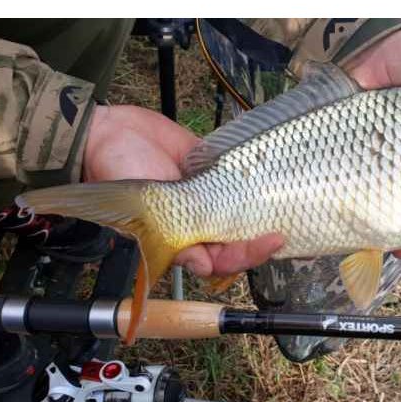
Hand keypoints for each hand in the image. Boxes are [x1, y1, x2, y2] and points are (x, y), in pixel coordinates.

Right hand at [83, 105, 283, 277]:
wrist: (113, 134)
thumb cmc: (121, 178)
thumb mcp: (148, 216)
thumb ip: (177, 244)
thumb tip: (205, 267)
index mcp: (187, 240)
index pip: (225, 258)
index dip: (249, 254)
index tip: (272, 241)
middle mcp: (202, 220)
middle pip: (241, 237)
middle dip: (263, 237)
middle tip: (284, 228)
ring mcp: (212, 193)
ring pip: (246, 209)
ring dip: (265, 209)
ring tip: (288, 203)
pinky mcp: (215, 166)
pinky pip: (241, 174)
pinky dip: (257, 176)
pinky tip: (276, 173)